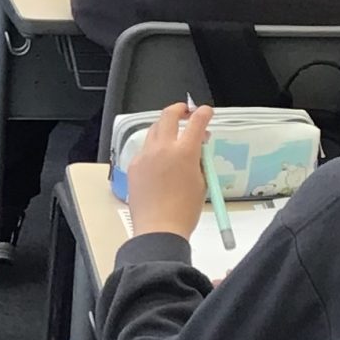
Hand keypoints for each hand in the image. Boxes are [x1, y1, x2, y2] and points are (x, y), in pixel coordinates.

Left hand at [127, 103, 212, 240]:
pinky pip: (144, 149)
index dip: (203, 113)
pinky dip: (154, 148)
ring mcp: (145, 155)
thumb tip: (198, 147)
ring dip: (165, 127)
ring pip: (154, 130)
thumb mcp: (202, 182)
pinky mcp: (134, 165)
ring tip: (172, 134)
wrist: (158, 229)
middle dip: (179, 110)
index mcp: (185, 152)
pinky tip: (160, 159)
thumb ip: (199, 159)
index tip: (206, 111)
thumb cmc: (185, 211)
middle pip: (168, 116)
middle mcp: (163, 148)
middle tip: (186, 112)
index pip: (196, 122)